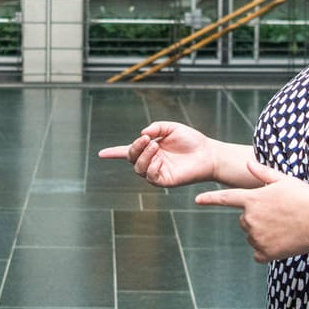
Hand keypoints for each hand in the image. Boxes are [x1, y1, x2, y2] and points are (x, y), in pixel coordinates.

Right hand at [98, 121, 218, 187]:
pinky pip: (150, 177)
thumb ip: (156, 127)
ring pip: (138, 168)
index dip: (113, 153)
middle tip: (146, 139)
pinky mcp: (164, 181)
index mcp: (150, 149)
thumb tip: (142, 134)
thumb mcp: (171, 127)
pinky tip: (160, 160)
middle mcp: (151, 161)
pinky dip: (151, 167)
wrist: (207, 153)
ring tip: (155, 146)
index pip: (127, 151)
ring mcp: (156, 171)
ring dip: (143, 156)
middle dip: (135, 147)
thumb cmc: (191, 140)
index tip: (101, 154)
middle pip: (131, 157)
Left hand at [195, 160, 308, 263]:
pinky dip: (267, 251)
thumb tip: (247, 162)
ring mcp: (256, 236)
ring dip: (263, 234)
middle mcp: (249, 218)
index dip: (209, 199)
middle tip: (279, 216)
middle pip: (244, 220)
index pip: (224, 198)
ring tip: (285, 228)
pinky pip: (259, 254)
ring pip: (252, 236)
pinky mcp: (265, 252)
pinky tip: (283, 243)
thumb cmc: (304, 198)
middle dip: (256, 219)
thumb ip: (262, 172)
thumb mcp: (284, 179)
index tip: (197, 200)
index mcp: (252, 199)